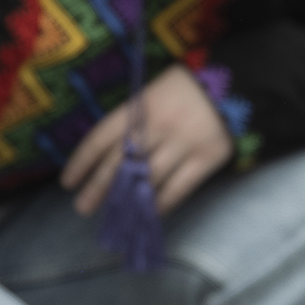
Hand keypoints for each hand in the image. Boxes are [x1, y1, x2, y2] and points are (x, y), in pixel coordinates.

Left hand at [63, 67, 232, 218]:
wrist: (236, 86)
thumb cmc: (186, 90)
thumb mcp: (153, 93)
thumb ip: (133, 120)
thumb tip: (109, 158)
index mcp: (140, 106)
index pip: (102, 137)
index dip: (83, 161)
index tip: (68, 182)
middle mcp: (158, 126)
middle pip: (121, 163)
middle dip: (98, 188)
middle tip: (83, 208)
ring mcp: (183, 143)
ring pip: (148, 179)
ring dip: (127, 202)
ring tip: (113, 218)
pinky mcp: (206, 158)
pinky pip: (178, 188)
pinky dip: (161, 204)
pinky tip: (148, 214)